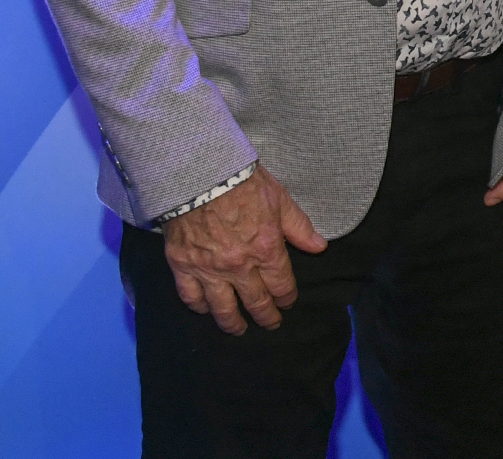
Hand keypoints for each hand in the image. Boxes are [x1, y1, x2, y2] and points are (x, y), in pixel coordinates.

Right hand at [163, 165, 327, 334]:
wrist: (199, 173)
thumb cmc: (243, 182)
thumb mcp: (280, 200)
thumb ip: (299, 227)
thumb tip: (319, 247)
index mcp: (266, 249)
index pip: (281, 285)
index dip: (287, 297)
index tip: (288, 302)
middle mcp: (239, 266)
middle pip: (256, 302)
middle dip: (267, 317)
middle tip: (271, 324)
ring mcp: (209, 269)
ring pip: (223, 308)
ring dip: (233, 323)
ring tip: (239, 329)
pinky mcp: (183, 266)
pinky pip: (191, 297)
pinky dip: (199, 307)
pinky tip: (206, 310)